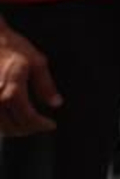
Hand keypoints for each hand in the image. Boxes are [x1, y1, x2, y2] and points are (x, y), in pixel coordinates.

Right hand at [0, 18, 59, 135]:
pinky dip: (2, 125)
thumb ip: (46, 85)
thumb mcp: (37, 62)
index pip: (28, 119)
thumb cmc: (12, 47)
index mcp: (12, 92)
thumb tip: (56, 103)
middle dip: (29, 129)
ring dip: (14, 130)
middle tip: (40, 126)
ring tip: (27, 125)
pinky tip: (10, 120)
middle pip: (13, 127)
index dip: (41, 125)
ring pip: (0, 128)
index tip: (51, 125)